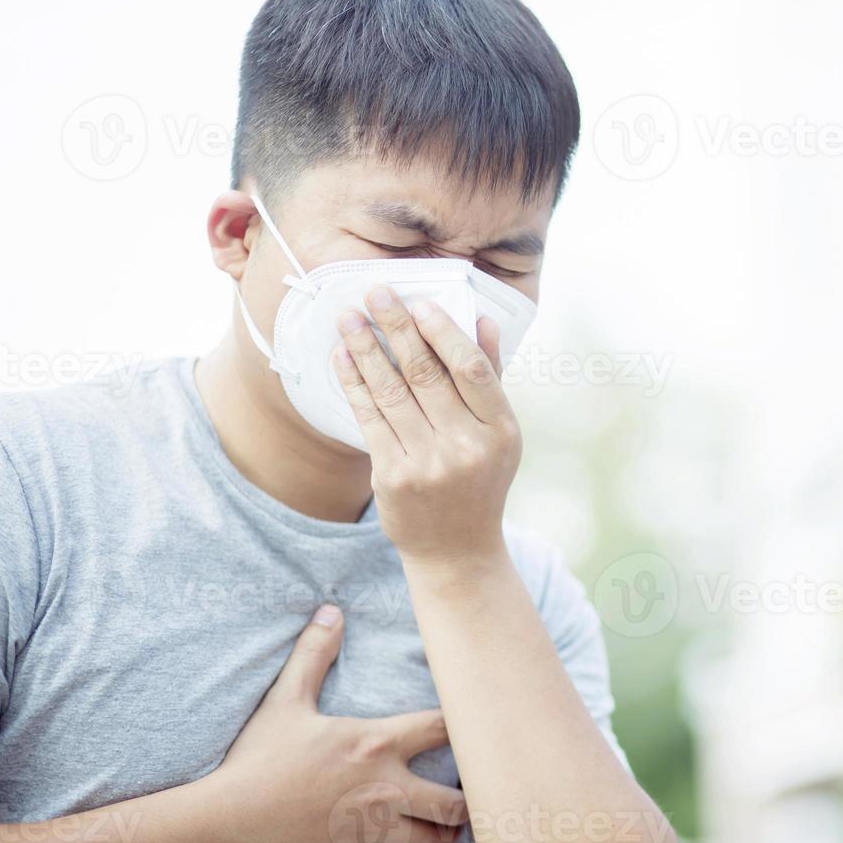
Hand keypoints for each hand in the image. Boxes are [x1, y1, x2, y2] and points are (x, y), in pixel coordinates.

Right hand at [209, 606, 468, 842]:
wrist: (229, 822)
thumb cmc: (259, 761)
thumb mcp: (285, 701)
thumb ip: (313, 655)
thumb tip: (331, 612)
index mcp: (376, 745)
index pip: (442, 728)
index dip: (466, 725)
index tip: (477, 725)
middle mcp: (385, 790)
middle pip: (453, 802)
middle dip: (467, 799)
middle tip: (470, 793)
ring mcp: (373, 829)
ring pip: (432, 840)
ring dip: (446, 836)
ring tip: (451, 828)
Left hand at [332, 284, 520, 564]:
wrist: (456, 550)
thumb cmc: (480, 481)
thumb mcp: (500, 434)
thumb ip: (491, 378)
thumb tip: (484, 320)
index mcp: (500, 431)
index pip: (471, 369)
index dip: (444, 332)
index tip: (420, 303)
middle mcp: (466, 447)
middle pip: (426, 374)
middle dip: (397, 328)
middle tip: (376, 293)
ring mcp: (428, 464)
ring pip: (391, 391)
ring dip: (365, 348)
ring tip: (349, 316)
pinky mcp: (392, 477)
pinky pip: (368, 417)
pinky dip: (353, 382)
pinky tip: (341, 355)